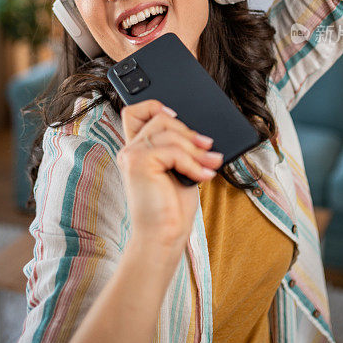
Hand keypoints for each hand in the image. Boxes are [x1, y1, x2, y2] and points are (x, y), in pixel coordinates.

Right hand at [117, 100, 223, 257]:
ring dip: (197, 149)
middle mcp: (130, 150)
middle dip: (190, 132)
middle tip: (209, 149)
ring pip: (170, 132)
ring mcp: (132, 155)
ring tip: (212, 164)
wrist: (162, 237)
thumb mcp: (180, 170)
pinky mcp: (138, 163)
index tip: (177, 116)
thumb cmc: (172, 209)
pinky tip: (204, 176)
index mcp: (137, 150)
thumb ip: (180, 149)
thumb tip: (202, 134)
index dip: (155, 105)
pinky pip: (174, 151)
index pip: (135, 112)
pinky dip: (193, 163)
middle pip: (160, 117)